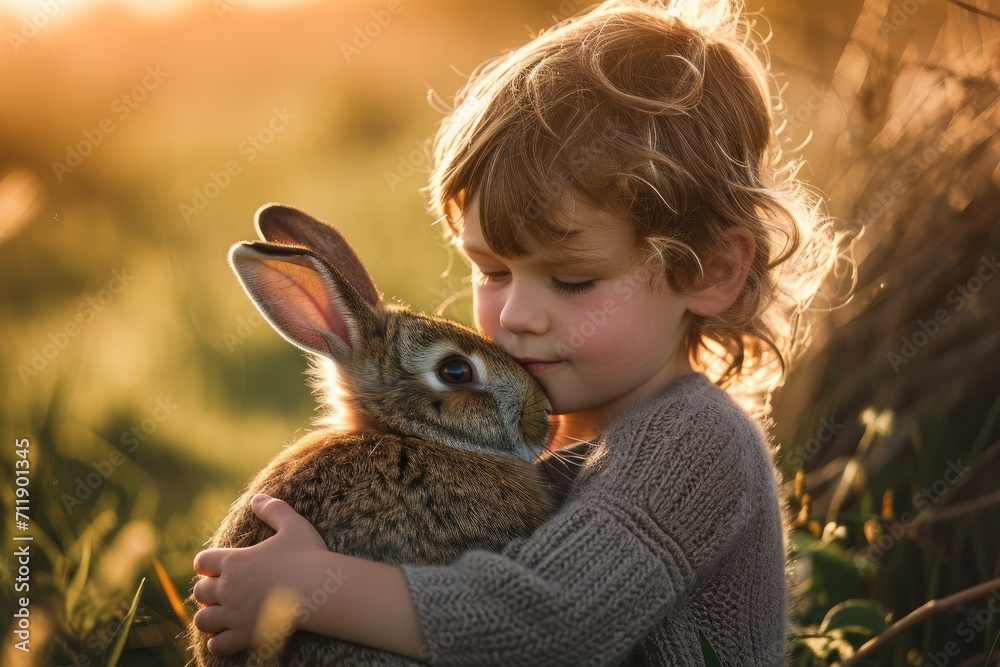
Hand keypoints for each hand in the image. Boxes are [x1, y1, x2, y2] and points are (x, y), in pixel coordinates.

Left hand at [192, 494, 328, 655]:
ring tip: (222, 615)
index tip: (218, 566)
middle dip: (209, 591)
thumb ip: (273, 510)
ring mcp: (234, 615)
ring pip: (203, 620)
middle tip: (224, 591)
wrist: (321, 589)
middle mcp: (227, 589)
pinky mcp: (244, 635)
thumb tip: (257, 498)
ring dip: (209, 617)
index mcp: (234, 561)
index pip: (202, 562)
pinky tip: (229, 636)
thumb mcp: (293, 525)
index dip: (208, 564)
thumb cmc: (308, 555)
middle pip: (200, 592)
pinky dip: (219, 642)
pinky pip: (218, 645)